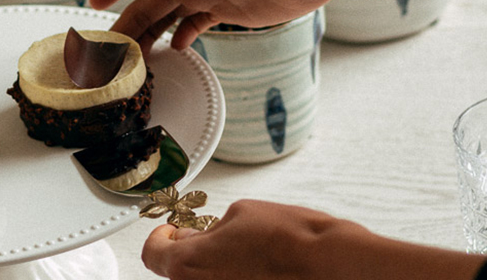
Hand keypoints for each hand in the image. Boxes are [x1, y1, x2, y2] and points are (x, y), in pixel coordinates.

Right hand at [89, 0, 360, 51]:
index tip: (94, 3)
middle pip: (150, 2)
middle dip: (129, 23)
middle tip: (108, 50)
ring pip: (172, 18)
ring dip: (153, 36)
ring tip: (135, 59)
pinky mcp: (231, 11)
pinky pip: (200, 26)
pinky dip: (186, 37)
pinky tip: (178, 49)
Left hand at [142, 200, 485, 279]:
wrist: (333, 266)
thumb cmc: (294, 240)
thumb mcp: (242, 213)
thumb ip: (212, 227)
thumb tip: (206, 235)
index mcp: (190, 264)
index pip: (153, 254)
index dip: (162, 236)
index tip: (172, 229)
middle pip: (178, 271)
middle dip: (191, 251)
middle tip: (210, 236)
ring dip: (215, 267)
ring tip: (244, 253)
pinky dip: (236, 277)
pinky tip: (257, 268)